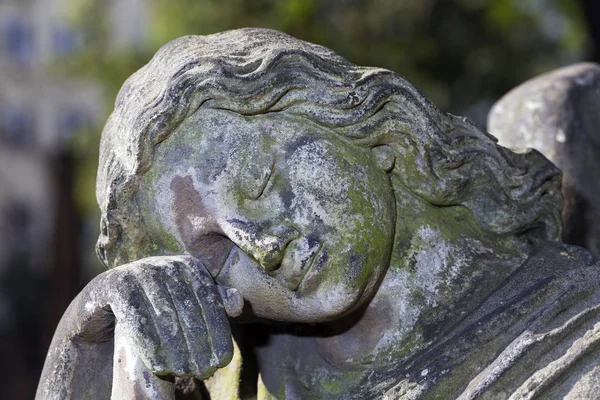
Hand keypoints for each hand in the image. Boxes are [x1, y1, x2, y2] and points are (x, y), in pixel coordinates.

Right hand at [76, 255, 241, 379]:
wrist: (106, 302)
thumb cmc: (156, 306)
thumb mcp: (186, 304)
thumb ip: (213, 303)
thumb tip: (238, 303)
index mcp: (189, 266)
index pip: (209, 301)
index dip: (218, 332)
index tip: (223, 361)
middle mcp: (167, 264)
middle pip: (187, 309)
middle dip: (199, 343)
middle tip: (204, 372)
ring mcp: (140, 270)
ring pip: (163, 314)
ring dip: (176, 347)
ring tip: (184, 373)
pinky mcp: (116, 283)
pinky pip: (136, 316)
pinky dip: (149, 343)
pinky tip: (159, 366)